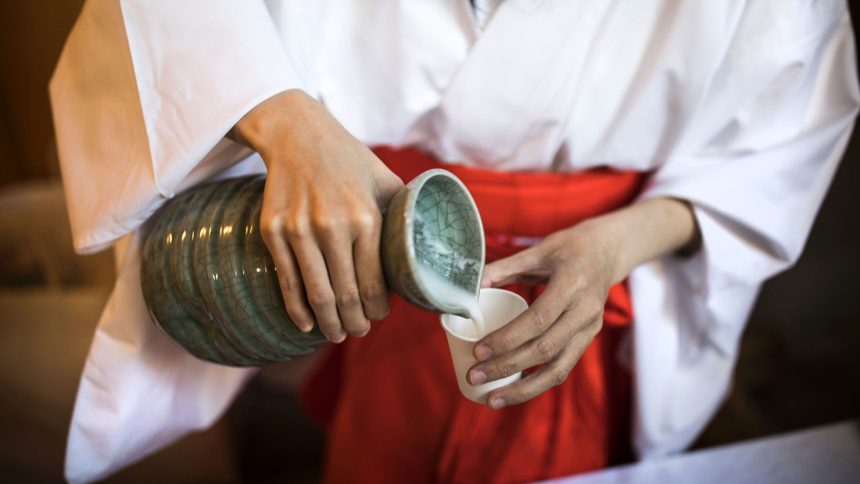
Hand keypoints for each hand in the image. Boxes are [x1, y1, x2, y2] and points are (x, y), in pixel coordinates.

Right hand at [232, 90, 402, 341]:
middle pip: (345, 296)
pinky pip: (287, 280)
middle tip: (359, 332)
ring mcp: (299, 230)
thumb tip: (423, 251)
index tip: (380, 315)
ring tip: (336, 333)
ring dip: (328, 324)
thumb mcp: (385, 180)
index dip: (377, 309)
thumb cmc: (349, 159)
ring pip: (316, 294)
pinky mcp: (273, 230)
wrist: (297, 134)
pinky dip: (297, 308)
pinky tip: (306, 323)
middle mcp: (332, 226)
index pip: (373, 283)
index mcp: (365, 218)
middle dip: (355, 323)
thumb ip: (403, 216)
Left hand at [468, 197, 697, 408]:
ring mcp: (590, 328)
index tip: (479, 350)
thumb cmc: (569, 248)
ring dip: (523, 389)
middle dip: (507, 367)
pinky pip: (563, 367)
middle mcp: (585, 310)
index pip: (538, 319)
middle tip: (474, 375)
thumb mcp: (538, 251)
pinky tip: (514, 391)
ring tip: (492, 399)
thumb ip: (504, 268)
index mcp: (572, 284)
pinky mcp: (588, 339)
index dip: (507, 338)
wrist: (607, 252)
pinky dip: (538, 383)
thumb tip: (470, 287)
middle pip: (545, 349)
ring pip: (558, 369)